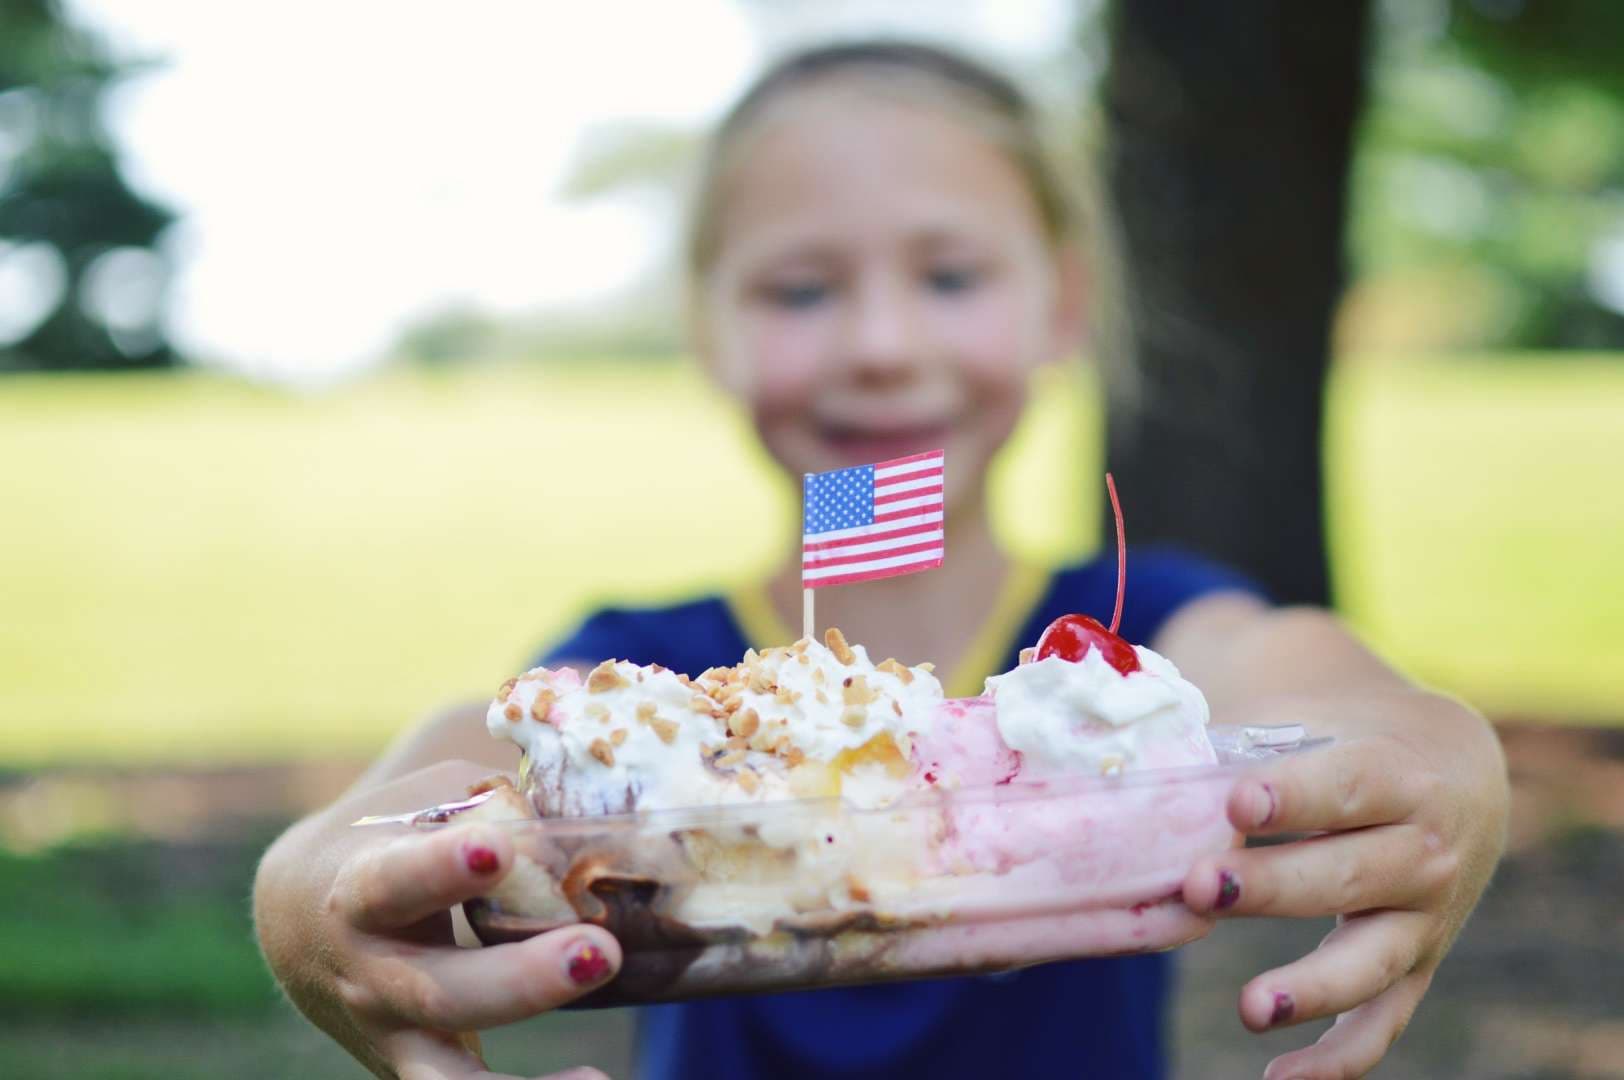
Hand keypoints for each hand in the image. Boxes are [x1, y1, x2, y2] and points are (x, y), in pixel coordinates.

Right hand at [254, 760, 620, 1078]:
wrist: (303, 921)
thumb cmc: (389, 838)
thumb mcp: (422, 805)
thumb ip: (495, 801)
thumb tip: (596, 797)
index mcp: (361, 892)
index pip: (394, 882)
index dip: (441, 870)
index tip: (497, 849)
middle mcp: (371, 974)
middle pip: (437, 991)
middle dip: (519, 980)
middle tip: (598, 952)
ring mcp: (393, 1036)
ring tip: (596, 1079)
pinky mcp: (419, 1074)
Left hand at [1183, 691, 1507, 1078]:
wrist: (1450, 770)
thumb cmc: (1343, 734)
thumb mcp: (1308, 715)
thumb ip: (1236, 737)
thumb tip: (1134, 754)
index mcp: (1400, 774)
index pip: (1349, 785)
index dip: (1294, 795)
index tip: (1235, 801)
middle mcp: (1424, 852)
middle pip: (1349, 875)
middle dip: (1273, 887)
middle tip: (1199, 886)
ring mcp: (1424, 919)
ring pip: (1371, 962)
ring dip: (1311, 988)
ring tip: (1250, 1007)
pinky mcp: (1414, 968)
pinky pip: (1380, 1024)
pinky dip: (1337, 1059)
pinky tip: (1278, 1078)